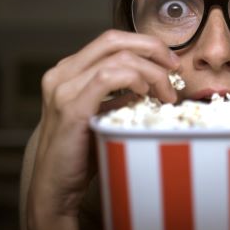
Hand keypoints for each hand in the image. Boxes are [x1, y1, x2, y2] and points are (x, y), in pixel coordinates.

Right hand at [26, 30, 180, 229]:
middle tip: (175, 69)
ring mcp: (63, 89)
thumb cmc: (81, 154)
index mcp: (69, 71)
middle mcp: (61, 74)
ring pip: (117, 58)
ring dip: (150, 72)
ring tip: (165, 94)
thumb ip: (118, 94)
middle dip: (152, 49)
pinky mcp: (70, 108)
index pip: (111, 40)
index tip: (169, 63)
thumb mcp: (101, 114)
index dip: (145, 45)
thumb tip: (153, 81)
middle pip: (113, 40)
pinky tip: (144, 94)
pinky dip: (133, 79)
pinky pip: (108, 77)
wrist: (55, 190)